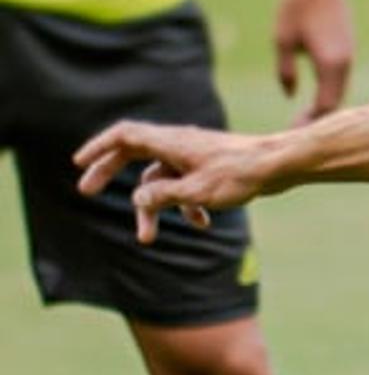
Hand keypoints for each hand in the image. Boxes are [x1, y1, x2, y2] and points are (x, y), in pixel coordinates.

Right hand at [73, 122, 273, 243]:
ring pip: (160, 178)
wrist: (281, 165)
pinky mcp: (210, 166)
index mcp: (172, 142)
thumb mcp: (196, 192)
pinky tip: (201, 223)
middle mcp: (180, 144)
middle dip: (111, 173)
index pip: (125, 135)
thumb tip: (138, 200)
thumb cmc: (241, 174)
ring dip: (153, 207)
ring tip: (147, 238)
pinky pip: (185, 184)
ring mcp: (195, 155)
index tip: (79, 164)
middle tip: (87, 192)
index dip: (99, 147)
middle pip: (134, 153)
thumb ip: (163, 197)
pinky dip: (185, 203)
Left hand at [275, 0, 353, 121]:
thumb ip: (286, 71)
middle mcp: (345, 61)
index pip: (325, 106)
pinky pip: (342, 76)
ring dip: (326, 104)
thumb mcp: (282, 40)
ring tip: (306, 118)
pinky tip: (316, 95)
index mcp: (331, 64)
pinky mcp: (348, 44)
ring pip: (341, 88)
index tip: (293, 133)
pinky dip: (331, 90)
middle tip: (298, 132)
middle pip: (337, 101)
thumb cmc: (297, 5)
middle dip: (319, 119)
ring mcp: (349, 52)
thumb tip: (291, 95)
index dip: (311, 123)